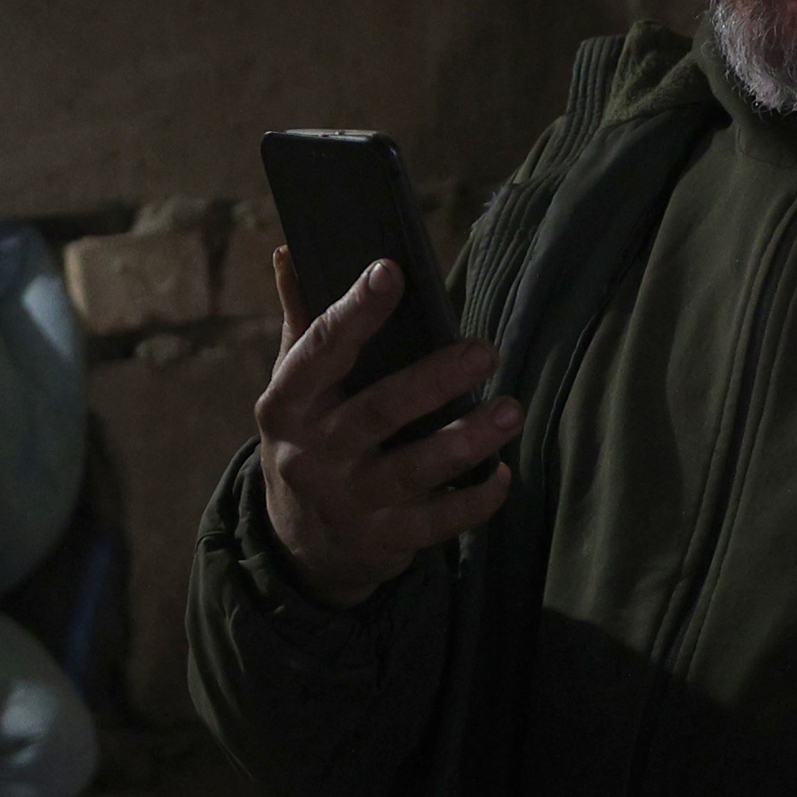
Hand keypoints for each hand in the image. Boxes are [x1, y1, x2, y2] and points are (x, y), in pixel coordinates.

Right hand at [252, 246, 523, 607]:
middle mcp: (312, 454)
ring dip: (469, 440)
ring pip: (416, 469)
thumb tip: (290, 252)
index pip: (320, 349)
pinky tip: (503, 470)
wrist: (300, 544)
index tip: (390, 270)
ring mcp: (349, 501)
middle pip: (378, 411)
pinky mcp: (384, 539)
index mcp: (286, 405)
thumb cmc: (309, 442)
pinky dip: (476, 498)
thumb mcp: (292, 391)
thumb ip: (301, 324)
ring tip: (510, 410)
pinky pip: (439, 521)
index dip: (356, 311)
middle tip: (484, 350)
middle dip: (434, 380)